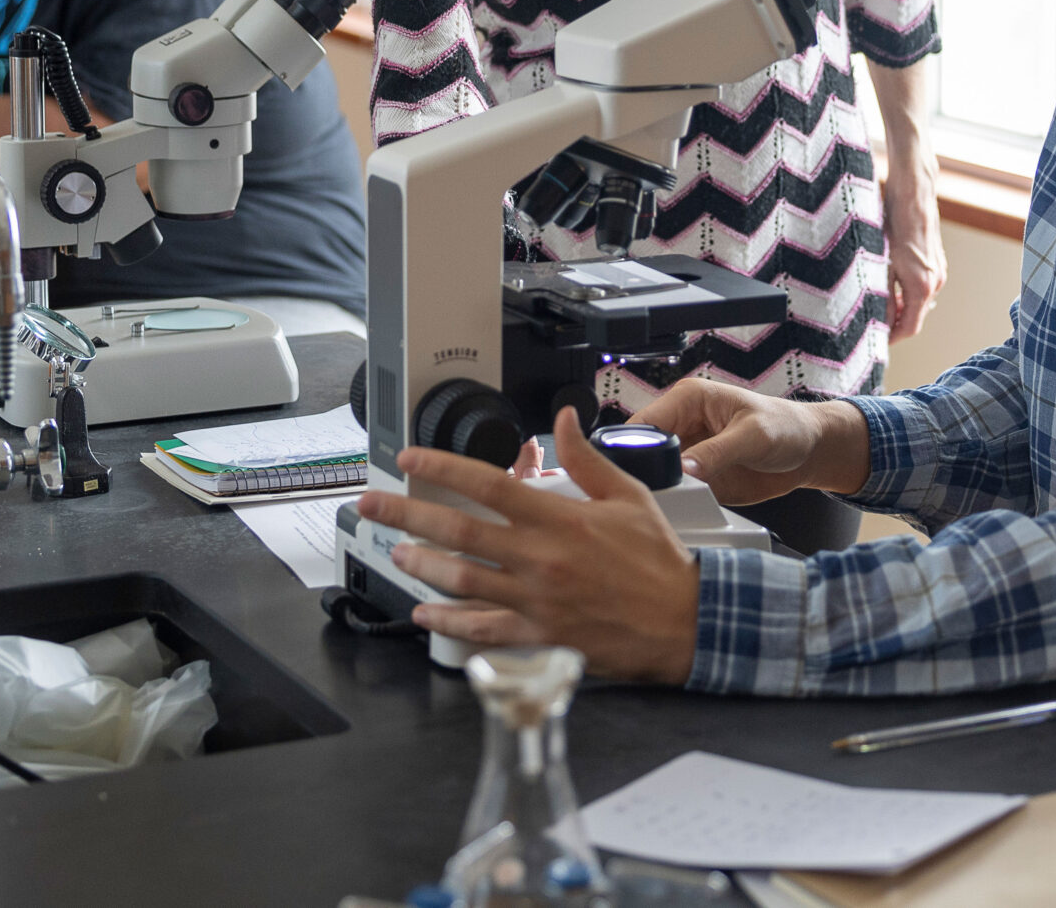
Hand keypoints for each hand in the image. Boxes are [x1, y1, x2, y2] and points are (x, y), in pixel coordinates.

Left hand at [353, 407, 699, 682]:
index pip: (487, 485)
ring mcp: (535, 600)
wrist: (682, 621)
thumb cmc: (656, 561)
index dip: (441, 468)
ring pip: (461, 580)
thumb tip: (563, 418)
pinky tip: (426, 612)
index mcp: (559, 518)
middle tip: (373, 504)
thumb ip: (585, 457)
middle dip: (407, 514)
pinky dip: (448, 621)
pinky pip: (482, 629)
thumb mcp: (627, 496)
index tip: (410, 458)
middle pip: (458, 531)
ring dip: (420, 565)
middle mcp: (540, 558)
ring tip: (396, 551)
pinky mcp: (538, 636)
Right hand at [634, 378, 869, 505]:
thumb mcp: (753, 436)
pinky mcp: (696, 477)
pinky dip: (674, 504)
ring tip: (670, 504)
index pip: (646, 421)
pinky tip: (681, 511)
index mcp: (689, 399)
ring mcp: (687, 453)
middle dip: (644, 473)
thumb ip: (718, 452)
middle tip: (655, 494)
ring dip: (659, 491)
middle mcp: (682, 424)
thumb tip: (684, 468)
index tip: (641, 473)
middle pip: (642, 450)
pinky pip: (675, 493)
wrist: (808, 452)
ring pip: (654, 475)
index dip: (636, 446)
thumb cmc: (786, 427)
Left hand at [883, 147, 946, 338]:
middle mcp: (936, 282)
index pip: (910, 328)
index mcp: (922, 286)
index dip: (891, 338)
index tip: (874, 341)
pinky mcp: (937, 261)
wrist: (913, 193)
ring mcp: (939, 271)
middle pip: (915, 316)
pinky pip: (922, 286)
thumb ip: (882, 296)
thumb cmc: (892, 223)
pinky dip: (906, 292)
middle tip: (869, 323)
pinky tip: (889, 283)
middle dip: (894, 323)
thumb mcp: (880, 262)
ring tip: (875, 303)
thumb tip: (879, 322)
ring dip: (899, 307)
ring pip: (918, 301)